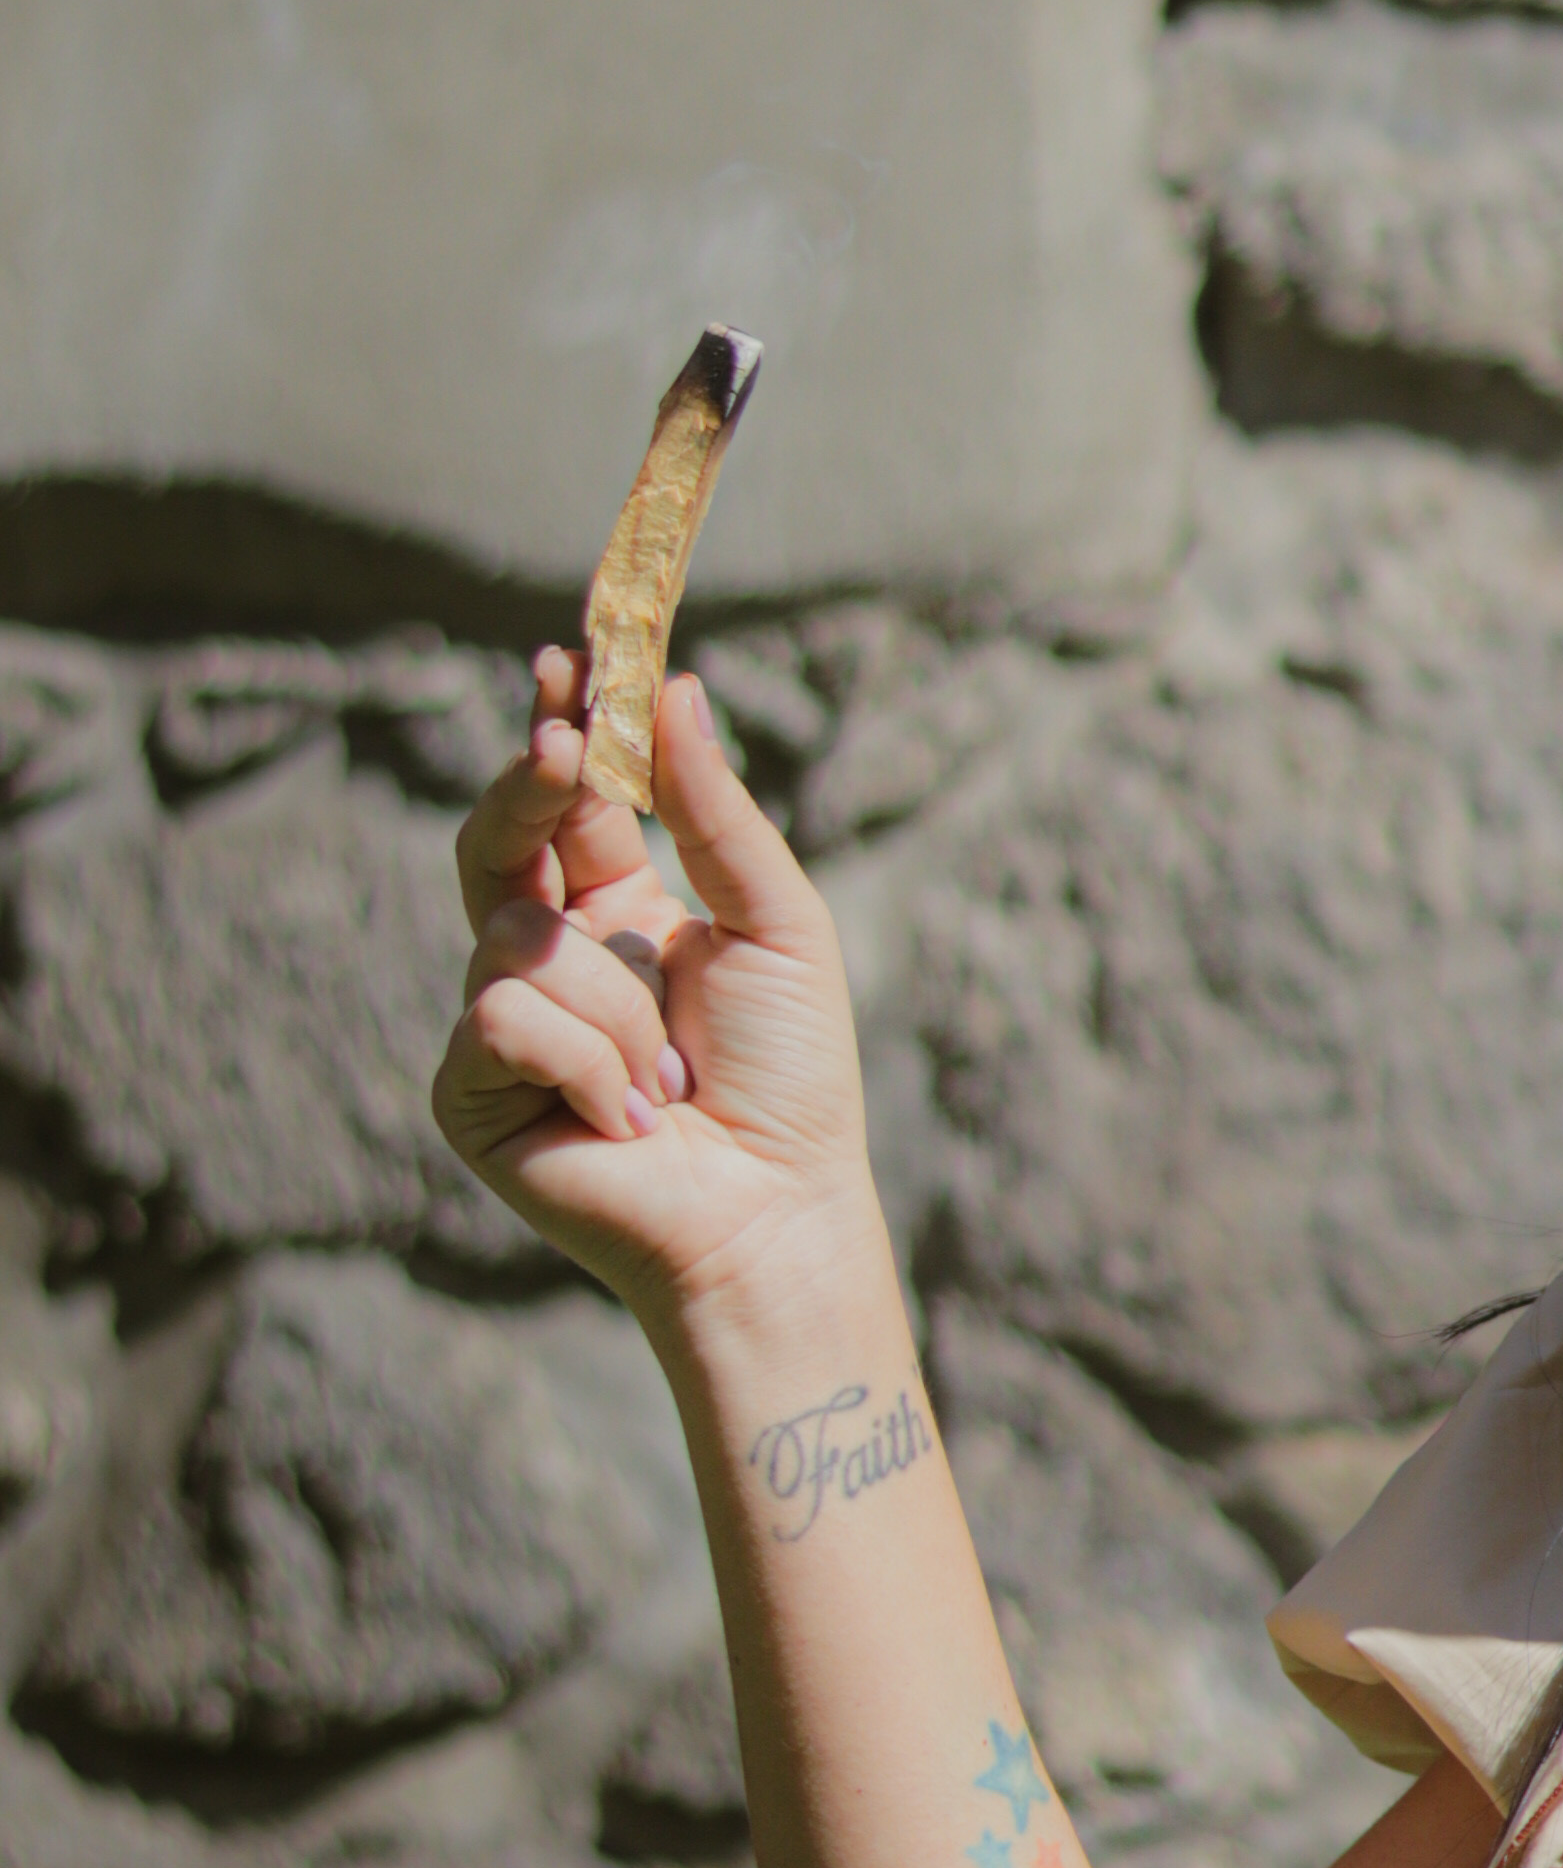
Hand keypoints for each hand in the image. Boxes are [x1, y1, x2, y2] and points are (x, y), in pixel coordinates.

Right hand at [429, 657, 878, 1333]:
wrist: (773, 1210)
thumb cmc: (789, 1076)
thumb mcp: (772, 920)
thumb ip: (714, 810)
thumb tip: (675, 686)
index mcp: (618, 910)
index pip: (568, 799)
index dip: (561, 728)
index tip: (569, 657)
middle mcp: (549, 956)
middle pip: (497, 838)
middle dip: (530, 788)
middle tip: (562, 747)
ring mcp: (500, 1024)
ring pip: (516, 937)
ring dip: (616, 1004)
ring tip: (670, 1075)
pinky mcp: (468, 1090)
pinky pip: (500, 1017)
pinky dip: (586, 1063)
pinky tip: (629, 1119)